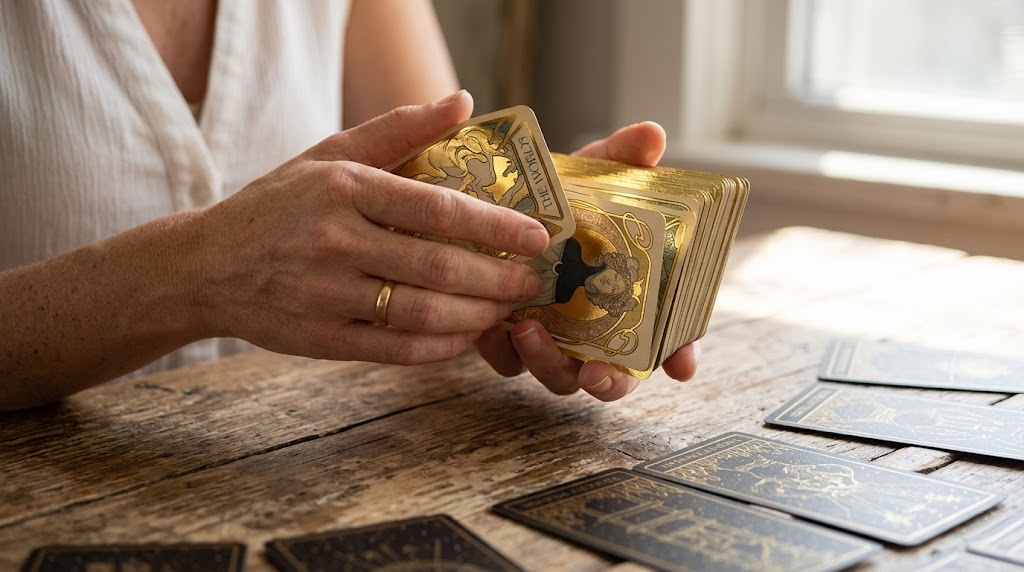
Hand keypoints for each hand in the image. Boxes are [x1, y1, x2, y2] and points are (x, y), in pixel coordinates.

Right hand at [194, 91, 548, 364]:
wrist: (204, 265)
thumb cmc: (278, 205)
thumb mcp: (331, 155)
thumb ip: (399, 129)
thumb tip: (463, 102)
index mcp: (344, 188)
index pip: (438, 209)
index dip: (497, 227)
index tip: (537, 237)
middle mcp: (334, 242)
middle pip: (439, 268)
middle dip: (498, 279)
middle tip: (531, 281)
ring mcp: (325, 295)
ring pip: (423, 314)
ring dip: (477, 316)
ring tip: (505, 309)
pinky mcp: (319, 339)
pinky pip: (396, 350)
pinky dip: (441, 348)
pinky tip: (466, 336)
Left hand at [474, 122, 700, 400]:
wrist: (501, 198)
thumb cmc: (563, 195)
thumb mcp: (592, 172)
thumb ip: (623, 157)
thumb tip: (651, 136)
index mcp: (632, 298)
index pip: (669, 338)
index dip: (680, 355)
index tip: (682, 365)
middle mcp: (597, 329)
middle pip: (613, 376)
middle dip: (609, 382)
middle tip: (595, 371)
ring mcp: (554, 339)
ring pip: (559, 376)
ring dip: (546, 364)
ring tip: (526, 329)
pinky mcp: (508, 340)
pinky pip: (507, 362)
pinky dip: (502, 351)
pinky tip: (491, 328)